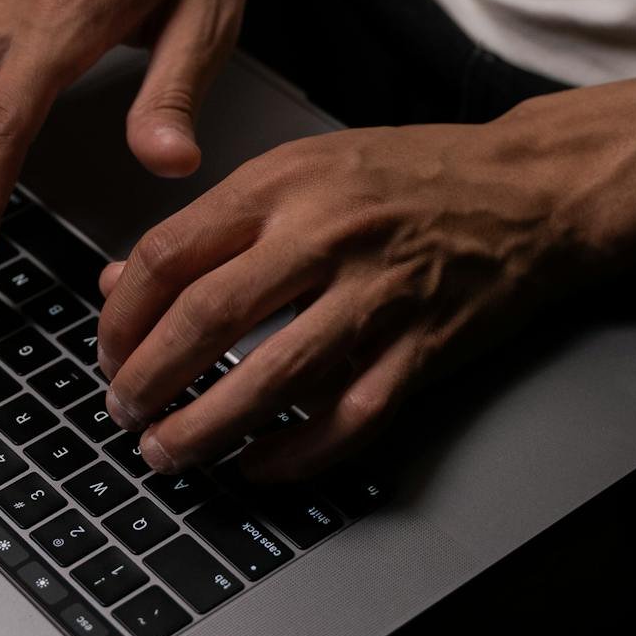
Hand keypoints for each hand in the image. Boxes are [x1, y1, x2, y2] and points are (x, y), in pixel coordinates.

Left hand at [95, 112, 596, 481]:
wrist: (529, 190)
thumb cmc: (412, 175)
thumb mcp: (301, 168)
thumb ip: (211, 224)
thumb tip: (118, 282)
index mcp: (282, 185)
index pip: (168, 254)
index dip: (120, 316)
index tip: (106, 350)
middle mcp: (324, 237)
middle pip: (205, 318)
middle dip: (147, 378)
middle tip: (123, 412)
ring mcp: (376, 296)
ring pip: (270, 379)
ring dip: (204, 428)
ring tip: (166, 453)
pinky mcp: (421, 349)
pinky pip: (347, 418)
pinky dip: (294, 454)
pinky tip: (257, 467)